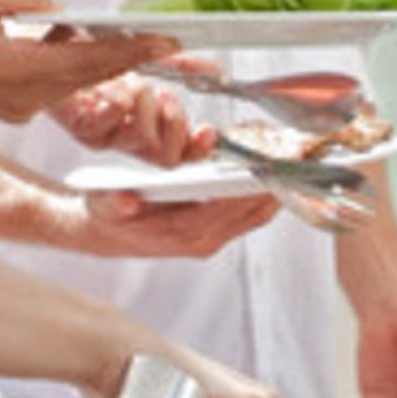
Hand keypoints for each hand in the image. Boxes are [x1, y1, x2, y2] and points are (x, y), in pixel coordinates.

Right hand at [0, 0, 165, 127]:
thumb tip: (59, 7)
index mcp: (18, 71)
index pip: (90, 62)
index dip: (133, 51)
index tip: (166, 42)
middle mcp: (24, 98)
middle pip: (88, 74)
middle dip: (123, 52)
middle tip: (162, 37)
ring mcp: (18, 107)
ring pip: (70, 78)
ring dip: (86, 52)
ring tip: (98, 27)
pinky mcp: (11, 107)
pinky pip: (50, 81)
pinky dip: (61, 59)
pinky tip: (50, 35)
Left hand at [53, 72, 217, 166]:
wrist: (54, 49)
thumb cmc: (97, 58)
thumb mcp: (148, 61)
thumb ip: (181, 66)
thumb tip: (216, 72)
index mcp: (149, 128)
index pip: (183, 153)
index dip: (199, 149)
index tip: (208, 130)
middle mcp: (129, 138)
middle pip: (167, 158)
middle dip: (175, 122)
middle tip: (166, 95)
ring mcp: (106, 136)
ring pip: (142, 138)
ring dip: (146, 103)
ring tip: (135, 82)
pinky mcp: (82, 126)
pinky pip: (109, 124)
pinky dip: (119, 102)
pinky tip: (115, 89)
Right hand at [66, 180, 280, 262]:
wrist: (109, 235)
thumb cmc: (109, 214)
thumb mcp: (104, 204)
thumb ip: (113, 202)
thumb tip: (124, 200)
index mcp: (179, 231)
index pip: (221, 210)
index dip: (245, 190)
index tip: (266, 171)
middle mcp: (202, 240)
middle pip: (248, 212)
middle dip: (269, 186)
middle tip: (292, 158)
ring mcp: (212, 239)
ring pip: (255, 216)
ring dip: (274, 191)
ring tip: (293, 161)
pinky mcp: (217, 233)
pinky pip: (250, 215)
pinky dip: (265, 196)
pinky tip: (277, 174)